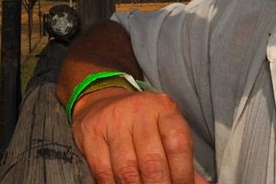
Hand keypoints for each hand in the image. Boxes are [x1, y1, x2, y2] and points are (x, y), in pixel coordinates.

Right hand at [70, 87, 208, 183]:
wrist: (100, 101)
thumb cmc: (140, 123)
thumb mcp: (164, 132)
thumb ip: (182, 161)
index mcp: (164, 109)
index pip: (178, 145)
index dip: (183, 175)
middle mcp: (139, 110)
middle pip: (153, 162)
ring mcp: (113, 120)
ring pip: (127, 170)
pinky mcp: (92, 133)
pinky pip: (104, 171)